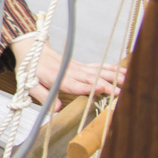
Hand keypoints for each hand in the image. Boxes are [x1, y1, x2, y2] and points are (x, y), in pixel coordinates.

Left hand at [10, 37, 125, 110]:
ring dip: (113, 76)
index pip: (73, 84)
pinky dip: (111, 69)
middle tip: (121, 91)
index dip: (87, 87)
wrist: (31, 49)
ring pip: (97, 71)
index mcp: (56, 76)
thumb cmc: (30, 69)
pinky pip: (98, 67)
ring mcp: (77, 67)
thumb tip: (57, 109)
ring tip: (128, 81)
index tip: (100, 89)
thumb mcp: (29, 85)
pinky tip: (124, 72)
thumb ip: (43, 97)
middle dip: (107, 84)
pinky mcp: (81, 66)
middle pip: (90, 78)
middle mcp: (69, 71)